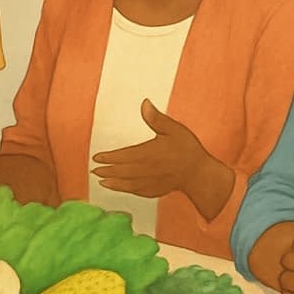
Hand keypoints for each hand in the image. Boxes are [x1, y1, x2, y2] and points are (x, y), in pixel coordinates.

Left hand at [91, 99, 207, 198]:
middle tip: (94, 170)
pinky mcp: (154, 190)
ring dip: (112, 182)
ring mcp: (150, 182)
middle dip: (106, 170)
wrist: (199, 174)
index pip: (124, 156)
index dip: (109, 157)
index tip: (96, 158)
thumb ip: (156, 118)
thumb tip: (145, 103)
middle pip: (122, 171)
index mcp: (149, 153)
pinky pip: (136, 191)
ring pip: (127, 183)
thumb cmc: (188, 150)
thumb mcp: (174, 129)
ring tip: (100, 180)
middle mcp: (147, 169)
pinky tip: (118, 187)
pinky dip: (125, 189)